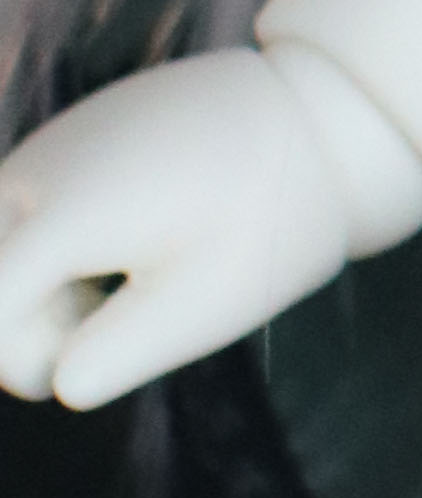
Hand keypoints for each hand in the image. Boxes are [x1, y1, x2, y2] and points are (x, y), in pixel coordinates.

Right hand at [0, 47, 421, 408]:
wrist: (314, 110)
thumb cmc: (267, 214)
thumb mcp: (202, 302)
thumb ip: (115, 355)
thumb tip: (56, 387)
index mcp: (63, 214)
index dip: (29, 366)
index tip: (90, 363)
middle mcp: (31, 172)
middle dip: (34, 331)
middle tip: (131, 313)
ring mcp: (42, 150)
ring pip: (1, 259)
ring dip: (47, 291)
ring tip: (138, 271)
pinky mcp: (59, 146)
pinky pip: (24, 226)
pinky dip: (63, 254)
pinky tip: (133, 237)